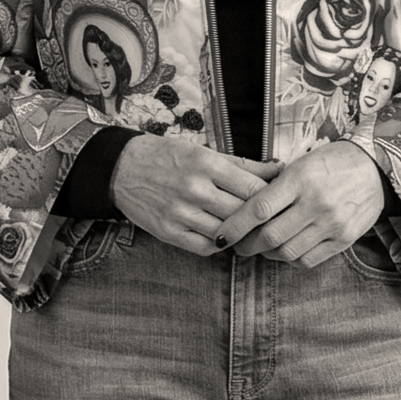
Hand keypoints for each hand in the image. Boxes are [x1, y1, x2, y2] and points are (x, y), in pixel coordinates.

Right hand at [111, 136, 281, 256]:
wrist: (121, 168)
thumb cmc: (167, 156)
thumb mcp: (204, 152)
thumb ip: (243, 164)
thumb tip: (279, 169)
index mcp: (206, 164)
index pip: (254, 188)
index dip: (271, 197)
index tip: (278, 200)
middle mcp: (194, 189)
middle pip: (243, 213)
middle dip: (260, 218)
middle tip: (270, 220)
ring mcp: (180, 213)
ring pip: (226, 233)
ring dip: (240, 234)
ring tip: (248, 230)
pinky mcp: (168, 232)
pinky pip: (205, 247)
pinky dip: (220, 244)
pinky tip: (223, 235)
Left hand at [212, 141, 384, 268]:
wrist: (375, 168)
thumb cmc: (331, 162)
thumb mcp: (301, 163)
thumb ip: (274, 186)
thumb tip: (240, 208)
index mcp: (301, 179)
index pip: (259, 209)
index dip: (235, 226)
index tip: (221, 236)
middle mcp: (316, 203)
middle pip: (270, 236)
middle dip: (247, 245)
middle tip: (238, 245)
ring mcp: (332, 224)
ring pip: (287, 252)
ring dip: (268, 254)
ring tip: (261, 247)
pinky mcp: (344, 239)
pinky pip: (308, 259)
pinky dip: (291, 258)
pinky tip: (285, 250)